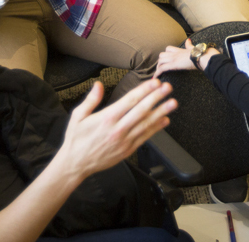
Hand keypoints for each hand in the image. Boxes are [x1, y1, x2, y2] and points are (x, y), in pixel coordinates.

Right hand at [52, 79, 175, 180]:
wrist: (76, 164)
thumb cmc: (76, 139)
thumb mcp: (78, 116)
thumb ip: (91, 100)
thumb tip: (98, 85)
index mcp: (106, 118)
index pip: (129, 101)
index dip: (144, 90)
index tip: (154, 83)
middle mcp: (117, 129)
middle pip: (141, 111)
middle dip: (156, 98)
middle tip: (168, 88)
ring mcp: (124, 141)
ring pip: (146, 124)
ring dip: (161, 112)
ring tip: (172, 103)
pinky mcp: (127, 150)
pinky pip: (145, 138)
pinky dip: (156, 129)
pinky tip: (165, 120)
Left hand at [154, 38, 216, 76]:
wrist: (203, 57)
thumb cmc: (202, 54)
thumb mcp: (194, 48)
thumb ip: (190, 45)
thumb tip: (188, 40)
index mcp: (180, 50)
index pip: (168, 49)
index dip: (165, 54)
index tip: (164, 60)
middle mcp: (175, 54)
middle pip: (161, 55)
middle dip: (160, 62)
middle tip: (160, 69)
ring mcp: (174, 58)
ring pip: (160, 61)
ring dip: (158, 67)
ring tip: (158, 74)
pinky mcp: (173, 64)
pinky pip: (162, 68)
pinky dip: (157, 73)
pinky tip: (155, 78)